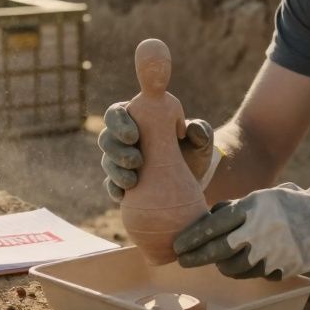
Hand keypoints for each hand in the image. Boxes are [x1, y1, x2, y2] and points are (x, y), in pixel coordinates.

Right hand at [97, 102, 216, 202]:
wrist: (197, 181)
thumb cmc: (196, 151)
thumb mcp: (202, 140)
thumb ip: (200, 130)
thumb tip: (190, 129)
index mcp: (137, 117)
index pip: (116, 113)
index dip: (119, 123)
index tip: (134, 136)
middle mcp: (123, 138)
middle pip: (106, 138)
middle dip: (117, 150)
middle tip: (137, 160)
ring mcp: (120, 161)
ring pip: (107, 162)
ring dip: (116, 171)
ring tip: (133, 181)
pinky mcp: (122, 183)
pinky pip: (111, 185)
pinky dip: (115, 189)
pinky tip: (123, 196)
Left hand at [172, 183, 309, 279]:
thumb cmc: (285, 206)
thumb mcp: (259, 197)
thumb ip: (232, 208)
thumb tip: (202, 221)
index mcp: (253, 208)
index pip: (213, 225)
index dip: (192, 238)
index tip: (178, 246)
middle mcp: (260, 231)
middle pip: (217, 251)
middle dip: (195, 257)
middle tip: (183, 260)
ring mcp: (271, 253)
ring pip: (232, 268)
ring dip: (220, 265)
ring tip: (218, 258)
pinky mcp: (279, 270)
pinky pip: (252, 275)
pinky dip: (244, 270)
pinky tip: (244, 261)